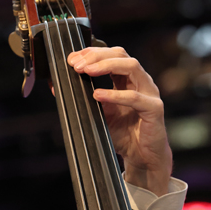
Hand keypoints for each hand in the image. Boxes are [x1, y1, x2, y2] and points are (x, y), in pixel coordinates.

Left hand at [67, 47, 171, 195]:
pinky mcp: (154, 109)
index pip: (111, 54)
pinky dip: (115, 94)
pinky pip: (135, 97)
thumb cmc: (123, 133)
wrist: (141, 157)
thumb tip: (56, 87)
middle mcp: (140, 81)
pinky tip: (98, 95)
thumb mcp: (97, 112)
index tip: (72, 58)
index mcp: (127, 79)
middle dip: (96, 55)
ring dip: (106, 65)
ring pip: (131, 67)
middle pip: (121, 54)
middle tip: (77, 64)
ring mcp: (149, 93)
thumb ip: (83, 98)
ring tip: (86, 70)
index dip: (92, 53)